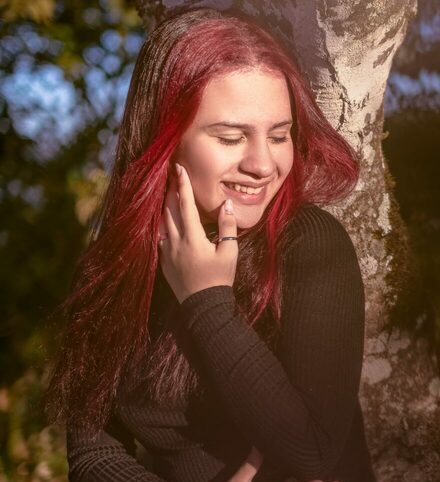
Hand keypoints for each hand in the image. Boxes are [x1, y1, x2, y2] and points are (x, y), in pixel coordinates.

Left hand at [158, 162, 237, 302]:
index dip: (183, 185)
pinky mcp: (164, 261)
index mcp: (192, 237)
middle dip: (171, 192)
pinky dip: (163, 225)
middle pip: (169, 210)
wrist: (203, 305)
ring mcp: (167, 251)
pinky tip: (165, 222)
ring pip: (162, 222)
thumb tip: (227, 204)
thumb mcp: (229, 252)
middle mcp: (175, 241)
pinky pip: (161, 237)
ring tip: (168, 195)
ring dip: (166, 207)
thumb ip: (227, 226)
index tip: (178, 169)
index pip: (186, 205)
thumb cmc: (219, 278)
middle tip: (172, 177)